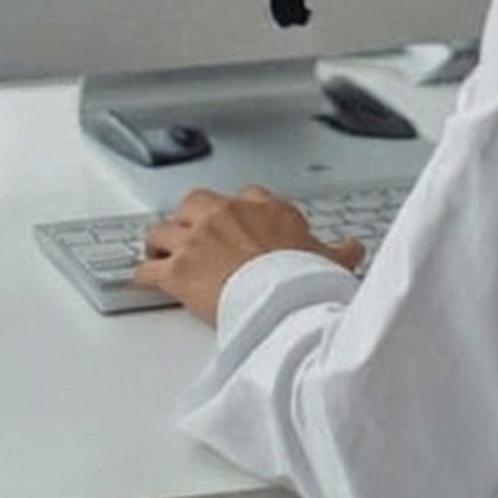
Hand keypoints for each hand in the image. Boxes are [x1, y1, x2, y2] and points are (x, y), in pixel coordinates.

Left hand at [131, 185, 364, 325]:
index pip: (246, 197)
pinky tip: (145, 282)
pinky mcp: (176, 270)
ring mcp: (197, 239)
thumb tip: (354, 248)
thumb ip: (339, 250)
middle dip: (192, 219)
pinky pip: (146, 270)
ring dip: (161, 245)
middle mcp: (226, 214)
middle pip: (195, 203)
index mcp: (263, 208)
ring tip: (162, 256)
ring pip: (163, 232)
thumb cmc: (303, 279)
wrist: (282, 300)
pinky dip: (143, 277)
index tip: (240, 227)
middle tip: (194, 237)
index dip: (239, 213)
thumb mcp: (332, 260)